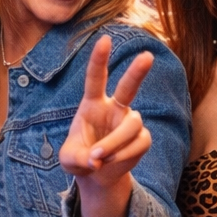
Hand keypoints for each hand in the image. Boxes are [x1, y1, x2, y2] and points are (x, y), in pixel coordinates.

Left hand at [60, 36, 153, 188]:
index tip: (105, 39)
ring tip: (100, 158)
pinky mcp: (142, 138)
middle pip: (128, 87)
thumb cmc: (80, 159)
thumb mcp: (70, 160)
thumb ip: (79, 158)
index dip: (99, 59)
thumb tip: (97, 159)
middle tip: (147, 56)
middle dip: (137, 72)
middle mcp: (114, 108)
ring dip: (115, 143)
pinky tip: (112, 162)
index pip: (96, 78)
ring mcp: (130, 122)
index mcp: (92, 104)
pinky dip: (123, 155)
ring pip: (131, 125)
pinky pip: (138, 143)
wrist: (98, 176)